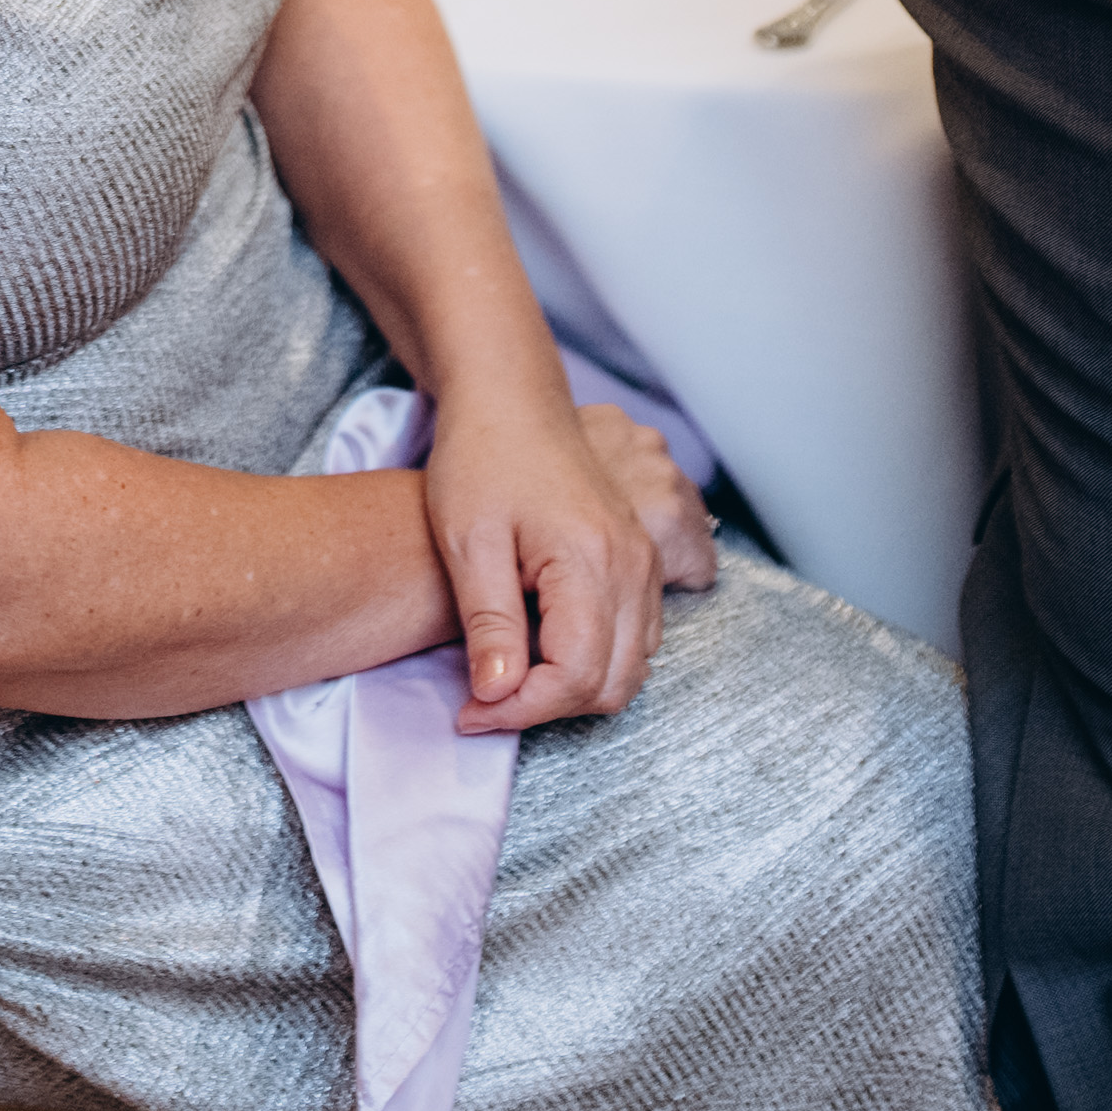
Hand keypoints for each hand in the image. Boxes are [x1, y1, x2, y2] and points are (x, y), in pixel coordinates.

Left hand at [424, 390, 707, 734]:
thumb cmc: (481, 459)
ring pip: (631, 668)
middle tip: (484, 701)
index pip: (575, 677)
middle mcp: (633, 566)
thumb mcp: (468, 541)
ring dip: (573, 688)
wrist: (510, 399)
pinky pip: (635, 638)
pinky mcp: (639, 561)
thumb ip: (490, 623)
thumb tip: (499, 696)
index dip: (521, 710)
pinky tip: (537, 646)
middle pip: (613, 684)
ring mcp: (643, 563)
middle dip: (547, 708)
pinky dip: (594, 661)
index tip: (470, 711)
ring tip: (507, 675)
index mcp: (592, 560)